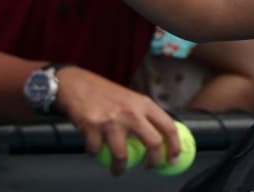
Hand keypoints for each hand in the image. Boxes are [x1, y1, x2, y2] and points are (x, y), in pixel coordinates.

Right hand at [55, 66, 182, 174]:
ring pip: (122, 155)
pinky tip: (95, 149)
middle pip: (153, 142)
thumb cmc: (107, 94)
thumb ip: (145, 116)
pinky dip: (95, 154)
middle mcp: (132, 111)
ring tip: (118, 169)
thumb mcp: (133, 100)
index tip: (173, 158)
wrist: (78, 84)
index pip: (169, 126)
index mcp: (145, 104)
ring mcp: (112, 120)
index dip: (175, 145)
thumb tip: (161, 139)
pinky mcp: (92, 126)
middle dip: (154, 161)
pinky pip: (96, 150)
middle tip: (149, 167)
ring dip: (120, 168)